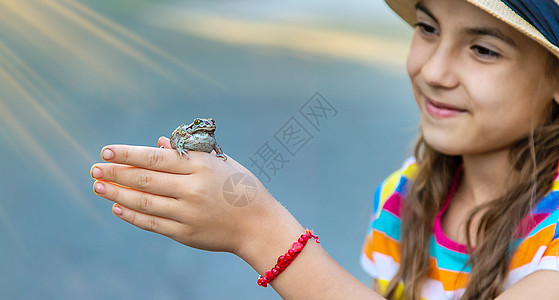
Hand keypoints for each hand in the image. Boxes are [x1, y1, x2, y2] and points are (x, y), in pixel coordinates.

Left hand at [90, 137, 275, 253]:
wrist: (259, 224)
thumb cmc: (240, 187)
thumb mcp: (219, 163)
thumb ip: (187, 154)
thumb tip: (156, 145)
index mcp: (201, 167)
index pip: (156, 158)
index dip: (128, 154)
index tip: (106, 151)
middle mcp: (192, 189)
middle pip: (145, 179)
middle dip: (116, 173)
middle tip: (95, 169)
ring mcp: (188, 213)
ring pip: (144, 201)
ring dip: (117, 193)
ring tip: (98, 186)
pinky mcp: (185, 233)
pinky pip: (152, 223)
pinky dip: (132, 215)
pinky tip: (117, 207)